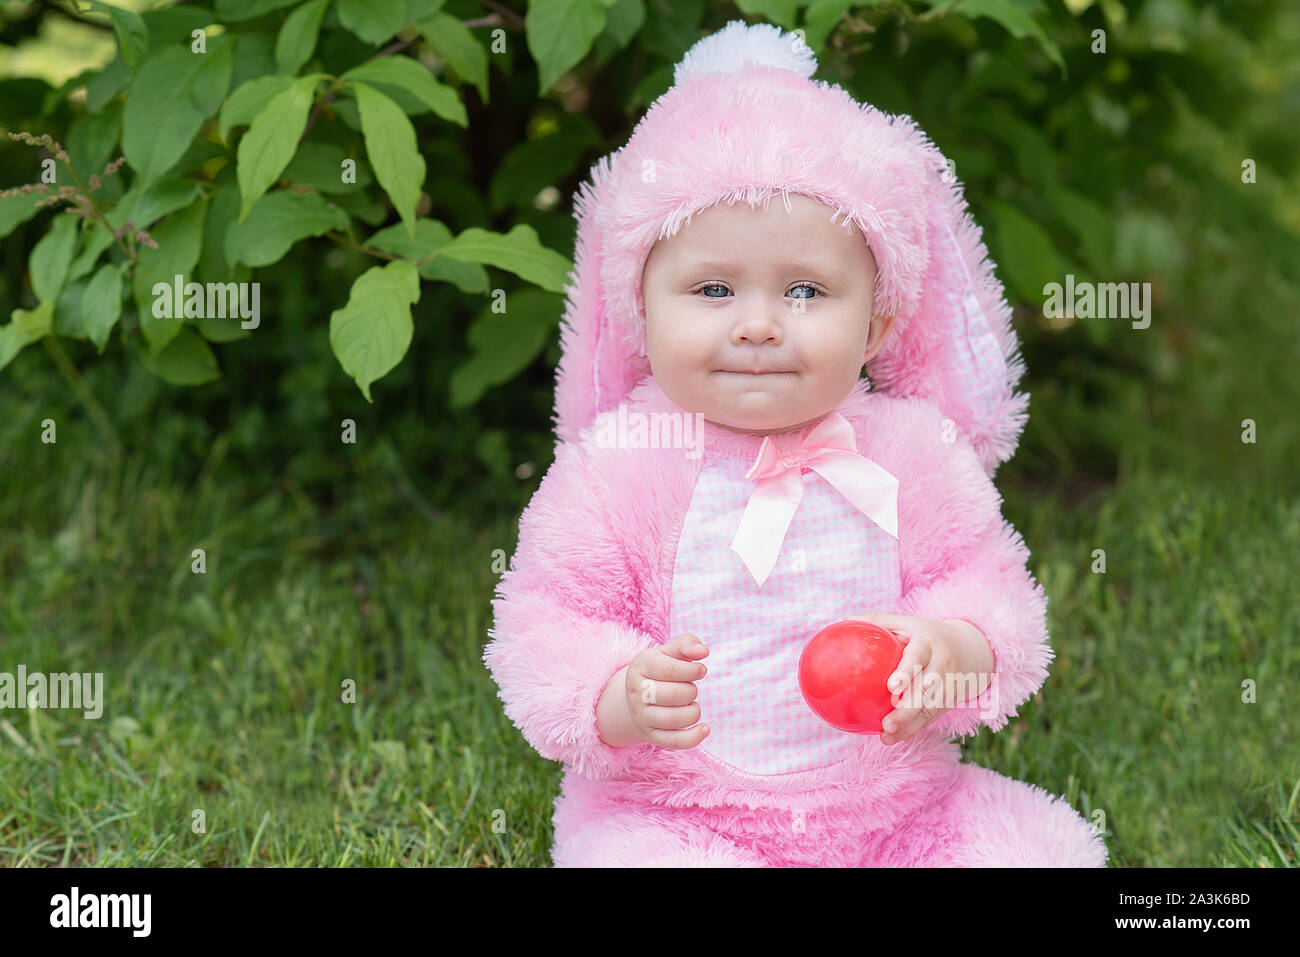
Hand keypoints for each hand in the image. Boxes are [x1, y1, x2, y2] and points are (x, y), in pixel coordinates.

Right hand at [624, 633, 710, 749]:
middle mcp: (637, 693)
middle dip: (691, 691)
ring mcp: (642, 716)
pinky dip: (693, 738)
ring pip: (673, 719)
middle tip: (690, 688)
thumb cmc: (661, 667)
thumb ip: (687, 644)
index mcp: (641, 667)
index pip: (668, 670)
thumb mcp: (669, 651)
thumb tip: (703, 651)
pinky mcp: (651, 735)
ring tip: (692, 705)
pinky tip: (705, 729)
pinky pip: (673, 742)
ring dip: (693, 711)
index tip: (701, 670)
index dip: (691, 670)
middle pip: (672, 695)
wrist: (638, 693)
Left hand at [848, 613, 994, 745]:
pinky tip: (892, 737)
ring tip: (886, 734)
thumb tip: (843, 621)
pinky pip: (932, 717)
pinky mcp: (950, 700)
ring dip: (909, 724)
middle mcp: (942, 664)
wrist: (968, 647)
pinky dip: (913, 729)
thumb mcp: (906, 622)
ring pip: (931, 708)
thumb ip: (877, 621)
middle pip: (927, 690)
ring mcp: (949, 684)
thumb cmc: (925, 634)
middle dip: (908, 709)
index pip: (918, 657)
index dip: (907, 671)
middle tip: (886, 723)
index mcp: (928, 642)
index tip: (892, 686)